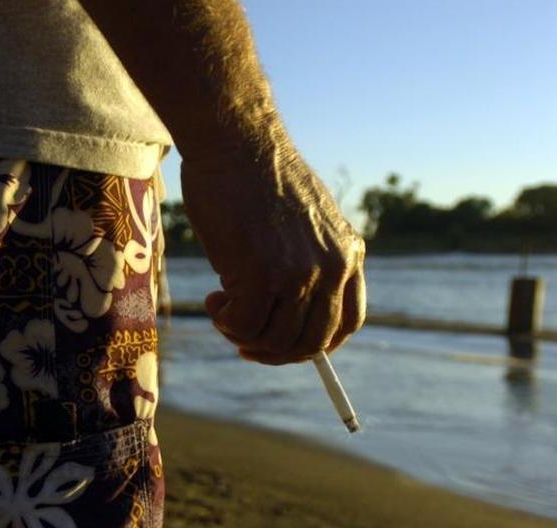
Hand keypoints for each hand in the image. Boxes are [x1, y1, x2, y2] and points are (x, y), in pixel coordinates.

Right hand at [181, 146, 366, 364]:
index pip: (346, 323)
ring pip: (276, 339)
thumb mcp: (299, 222)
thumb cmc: (254, 177)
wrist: (235, 142)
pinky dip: (225, 321)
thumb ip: (306, 260)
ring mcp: (299, 272)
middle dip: (273, 352)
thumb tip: (287, 308)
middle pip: (312, 342)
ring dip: (242, 334)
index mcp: (347, 254)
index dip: (313, 345)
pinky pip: (244, 325)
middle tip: (241, 339)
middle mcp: (331, 267)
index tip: (281, 344)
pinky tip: (213, 298)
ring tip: (221, 306)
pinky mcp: (263, 273)